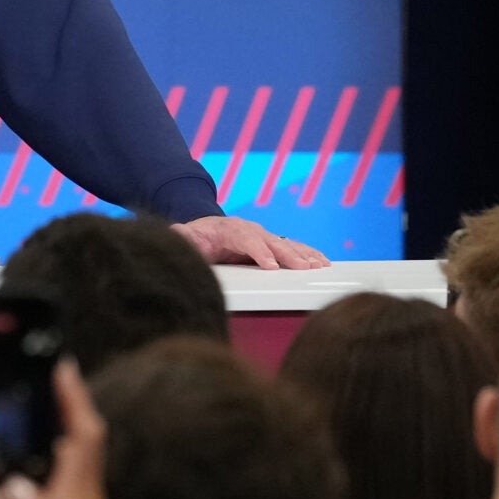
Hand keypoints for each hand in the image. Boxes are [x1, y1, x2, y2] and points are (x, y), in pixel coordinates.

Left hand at [174, 214, 328, 269]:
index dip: (259, 252)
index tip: (270, 266)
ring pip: (287, 244)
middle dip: (288, 256)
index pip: (247, 239)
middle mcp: (252, 230)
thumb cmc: (199, 238)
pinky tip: (323, 263)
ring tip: (320, 266)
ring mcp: (264, 236)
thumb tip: (176, 232)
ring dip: (304, 255)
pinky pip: (293, 248)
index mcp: (231, 229)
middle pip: (272, 242)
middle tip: (303, 269)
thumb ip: (183, 236)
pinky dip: (309, 254)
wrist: (209, 230)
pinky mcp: (273, 244)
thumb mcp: (188, 237)